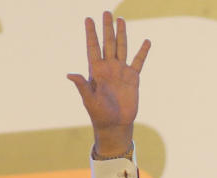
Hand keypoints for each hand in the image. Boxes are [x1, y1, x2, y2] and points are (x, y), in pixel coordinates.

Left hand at [68, 11, 150, 157]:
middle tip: (106, 12)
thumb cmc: (99, 115)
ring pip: (121, 48)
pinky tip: (146, 42)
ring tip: (121, 20)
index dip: (91, 33)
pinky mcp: (133, 78)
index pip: (93, 47)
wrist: (115, 125)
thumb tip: (70, 74)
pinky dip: (142, 52)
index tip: (88, 19)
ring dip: (121, 34)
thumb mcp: (89, 100)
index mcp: (96, 71)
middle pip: (108, 43)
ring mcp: (121, 72)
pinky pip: (138, 62)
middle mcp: (108, 68)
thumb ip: (82, 86)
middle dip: (107, 28)